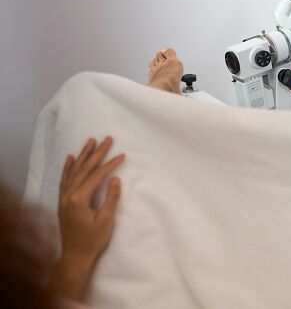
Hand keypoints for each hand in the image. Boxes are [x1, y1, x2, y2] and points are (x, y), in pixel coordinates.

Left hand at [49, 136, 124, 300]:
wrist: (75, 256)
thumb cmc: (93, 240)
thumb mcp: (106, 220)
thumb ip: (111, 198)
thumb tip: (115, 178)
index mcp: (79, 199)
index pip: (96, 176)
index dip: (109, 164)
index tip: (122, 155)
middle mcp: (68, 195)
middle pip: (84, 169)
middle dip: (96, 153)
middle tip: (107, 139)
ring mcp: (63, 198)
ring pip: (73, 171)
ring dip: (83, 155)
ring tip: (91, 141)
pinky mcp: (63, 201)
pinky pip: (64, 179)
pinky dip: (68, 167)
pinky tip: (71, 157)